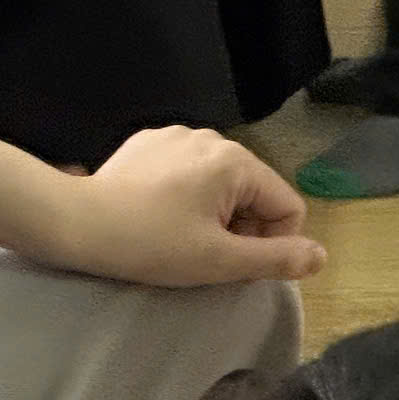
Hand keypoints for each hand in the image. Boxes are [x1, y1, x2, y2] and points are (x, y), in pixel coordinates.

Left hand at [62, 127, 324, 287]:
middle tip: (202, 255)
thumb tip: (321, 257)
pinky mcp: (150, 141)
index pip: (286, 207)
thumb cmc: (152, 244)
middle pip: (253, 192)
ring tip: (176, 236)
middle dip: (239, 227)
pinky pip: (188, 171)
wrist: (77, 223)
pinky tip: (155, 214)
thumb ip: (275, 259)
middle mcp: (213, 137)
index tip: (233, 265)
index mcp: (237, 162)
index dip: (270, 244)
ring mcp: (179, 134)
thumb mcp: (218, 261)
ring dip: (212, 213)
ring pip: (220, 182)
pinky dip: (183, 195)